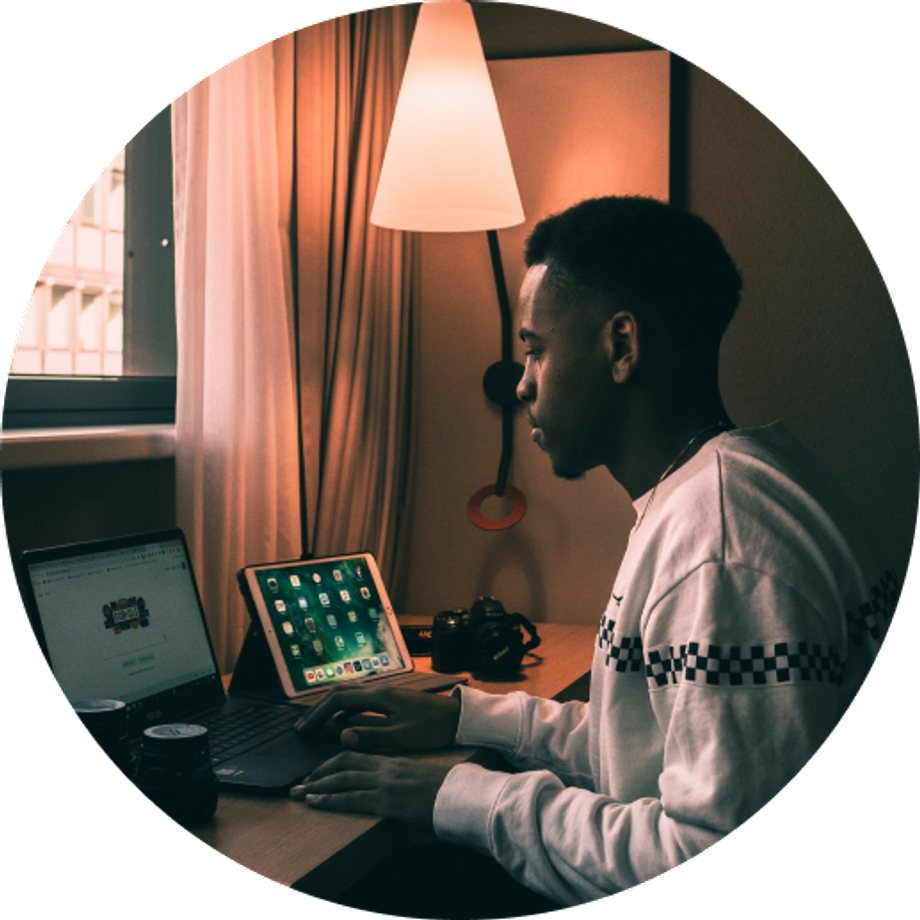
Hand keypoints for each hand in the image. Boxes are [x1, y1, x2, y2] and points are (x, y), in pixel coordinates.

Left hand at [289, 751, 452, 831]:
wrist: (468, 799)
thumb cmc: (453, 796)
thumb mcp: (424, 787)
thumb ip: (406, 791)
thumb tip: (397, 804)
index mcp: (397, 763)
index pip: (359, 758)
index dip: (336, 764)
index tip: (321, 773)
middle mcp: (388, 768)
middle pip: (344, 763)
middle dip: (319, 772)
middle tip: (301, 782)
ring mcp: (386, 783)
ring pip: (342, 778)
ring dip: (316, 784)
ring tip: (298, 792)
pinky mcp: (387, 801)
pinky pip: (350, 798)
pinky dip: (328, 799)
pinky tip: (314, 801)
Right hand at [294, 685, 460, 752]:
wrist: (458, 717)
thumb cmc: (434, 728)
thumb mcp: (402, 737)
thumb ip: (371, 736)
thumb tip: (341, 735)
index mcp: (380, 696)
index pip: (338, 699)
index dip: (317, 714)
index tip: (303, 729)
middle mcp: (379, 689)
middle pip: (339, 691)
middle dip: (317, 708)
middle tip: (302, 727)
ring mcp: (384, 692)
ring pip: (348, 694)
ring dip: (329, 707)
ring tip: (315, 726)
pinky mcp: (390, 699)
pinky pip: (359, 699)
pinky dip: (344, 709)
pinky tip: (341, 724)